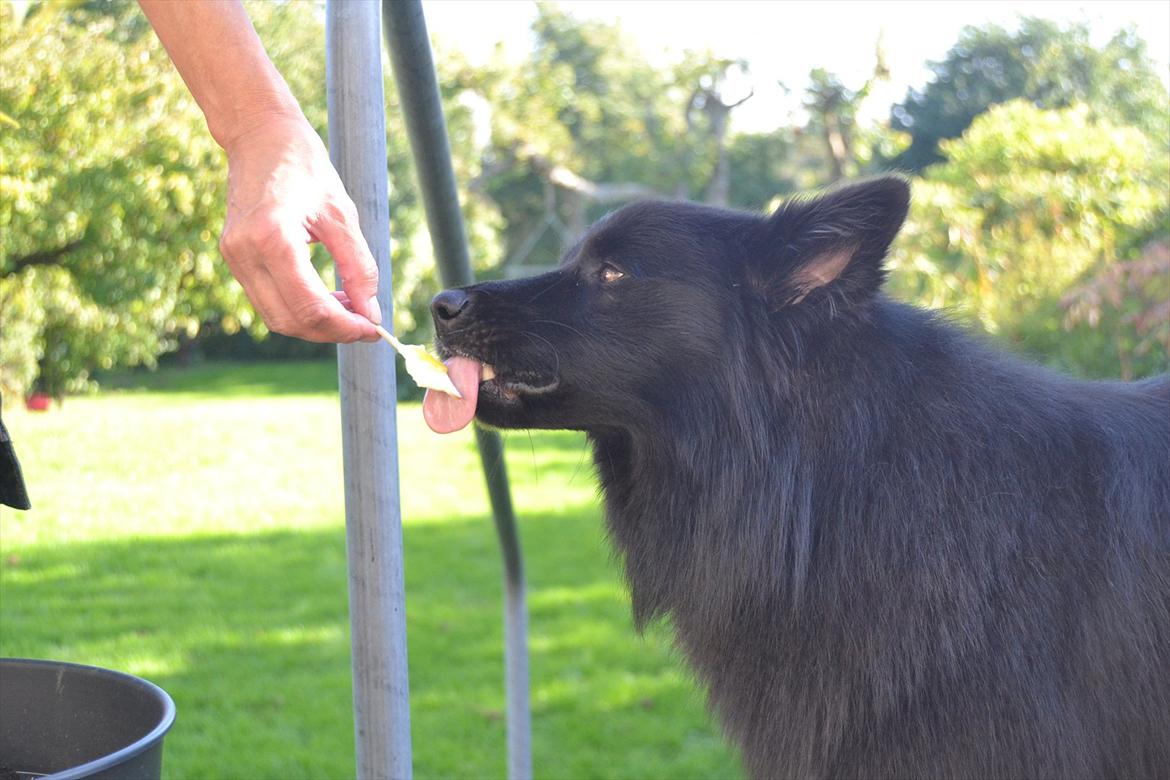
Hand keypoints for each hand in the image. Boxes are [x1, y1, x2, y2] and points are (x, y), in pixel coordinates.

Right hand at [218, 112, 379, 342]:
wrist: (260, 136)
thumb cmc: (304, 166)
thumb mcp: (342, 214)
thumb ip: (358, 266)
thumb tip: (370, 311)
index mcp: (272, 237)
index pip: (311, 306)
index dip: (346, 327)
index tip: (374, 328)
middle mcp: (245, 252)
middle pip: (291, 320)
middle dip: (332, 331)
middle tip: (366, 324)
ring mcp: (234, 258)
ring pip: (277, 317)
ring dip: (315, 323)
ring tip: (350, 309)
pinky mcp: (234, 259)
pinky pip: (268, 301)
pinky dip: (299, 308)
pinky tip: (327, 298)